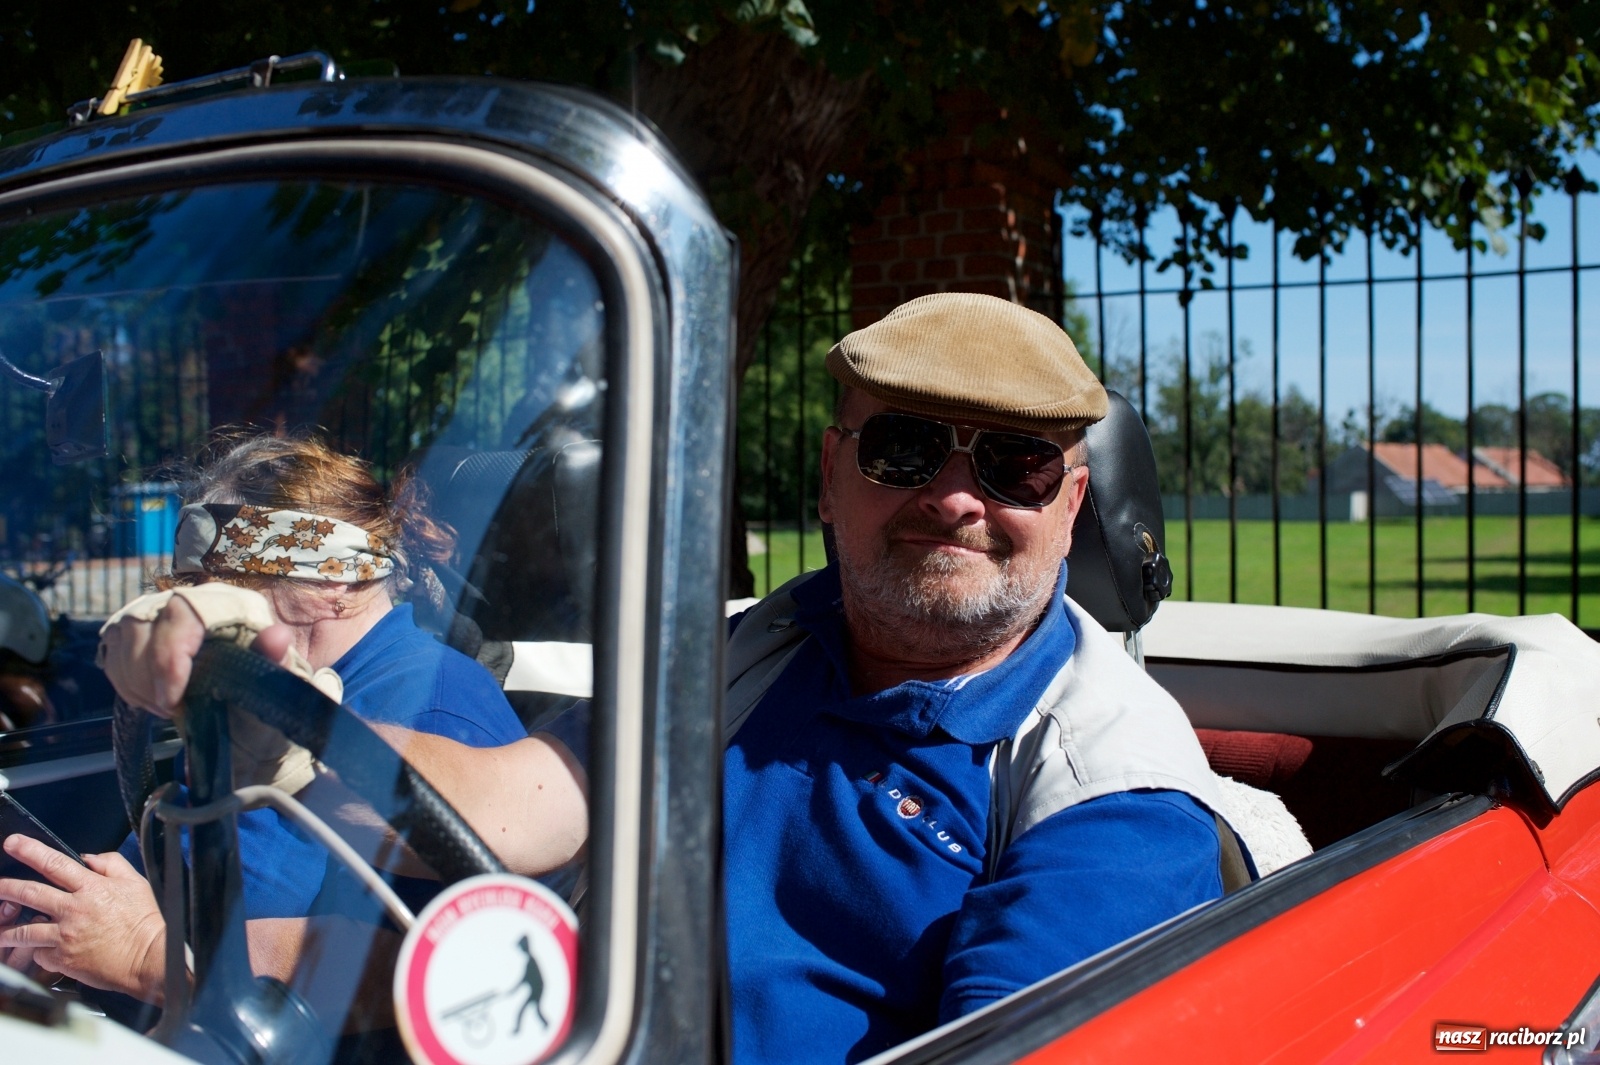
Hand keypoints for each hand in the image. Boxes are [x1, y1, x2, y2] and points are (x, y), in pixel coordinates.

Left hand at [0, 835, 166, 1002]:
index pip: (54, 863)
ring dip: (6, 929)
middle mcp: (75, 910)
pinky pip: (38, 954)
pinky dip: (35, 951)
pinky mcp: (63, 960)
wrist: (149, 958)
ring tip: (0, 930)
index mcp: (92, 888)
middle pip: (29, 894)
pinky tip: (33, 951)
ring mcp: (65, 936)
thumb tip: (89, 859)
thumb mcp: (136, 883)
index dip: (30, 850)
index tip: (14, 843)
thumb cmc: (146, 923)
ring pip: (24, 930)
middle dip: (5, 887)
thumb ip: (111, 864)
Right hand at [99, 592, 295, 718]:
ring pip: (123, 633)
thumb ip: (275, 661)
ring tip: (163, 705)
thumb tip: (278, 637)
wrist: (245, 704)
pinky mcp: (141, 626)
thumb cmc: (261, 694)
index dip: (167, 659)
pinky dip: (124, 679)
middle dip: (146, 676)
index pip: (183, 614)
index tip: (171, 701)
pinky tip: (150, 698)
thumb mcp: (275, 685)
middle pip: (142, 623)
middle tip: (168, 708)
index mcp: (233, 604)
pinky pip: (112, 646)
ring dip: (134, 680)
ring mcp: (165, 608)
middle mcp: (196, 597)